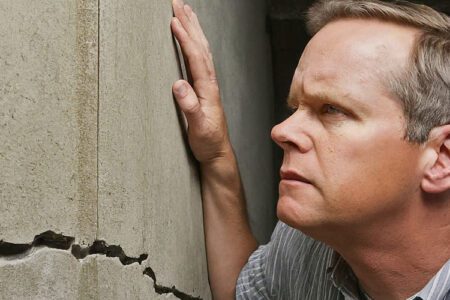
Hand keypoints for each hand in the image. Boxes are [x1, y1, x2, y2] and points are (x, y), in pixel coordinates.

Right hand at [171, 0, 231, 163]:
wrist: (217, 152)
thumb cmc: (208, 141)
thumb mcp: (198, 128)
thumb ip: (189, 107)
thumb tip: (178, 84)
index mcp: (208, 89)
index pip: (196, 58)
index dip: (185, 39)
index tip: (174, 21)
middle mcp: (210, 82)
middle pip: (200, 47)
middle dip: (190, 24)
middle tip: (178, 4)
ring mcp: (208, 84)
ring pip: (201, 50)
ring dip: (194, 29)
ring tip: (186, 12)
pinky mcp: (204, 89)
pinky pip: (199, 59)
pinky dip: (194, 43)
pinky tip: (191, 39)